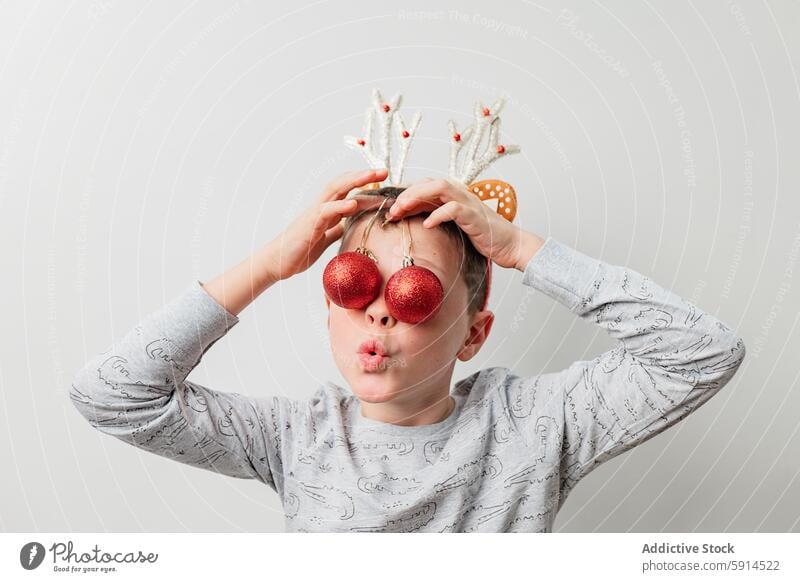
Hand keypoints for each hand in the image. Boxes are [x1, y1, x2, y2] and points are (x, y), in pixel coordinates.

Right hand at [270, 168, 388, 280]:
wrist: (276, 263)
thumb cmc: (299, 250)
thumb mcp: (324, 239)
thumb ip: (335, 229)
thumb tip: (347, 225)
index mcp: (326, 211)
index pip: (347, 191)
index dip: (365, 185)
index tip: (384, 181)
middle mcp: (321, 207)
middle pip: (343, 184)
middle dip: (364, 176)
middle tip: (384, 171)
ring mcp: (314, 214)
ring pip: (335, 190)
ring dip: (354, 182)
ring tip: (372, 177)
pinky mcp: (309, 226)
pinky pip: (325, 212)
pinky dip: (339, 206)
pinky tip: (353, 204)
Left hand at [385, 178, 532, 269]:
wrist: (509, 245)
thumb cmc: (482, 236)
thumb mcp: (455, 225)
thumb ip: (438, 217)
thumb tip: (414, 219)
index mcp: (454, 195)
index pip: (425, 187)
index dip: (406, 196)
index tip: (391, 210)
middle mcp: (460, 194)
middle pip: (428, 183)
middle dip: (407, 194)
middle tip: (391, 210)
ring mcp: (468, 202)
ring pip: (439, 188)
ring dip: (418, 197)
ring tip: (402, 210)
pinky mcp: (475, 216)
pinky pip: (453, 209)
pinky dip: (438, 215)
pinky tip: (427, 225)